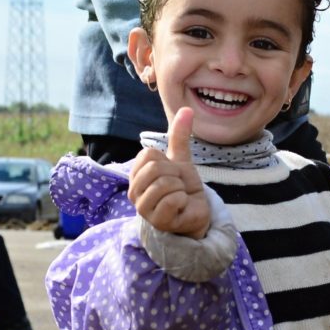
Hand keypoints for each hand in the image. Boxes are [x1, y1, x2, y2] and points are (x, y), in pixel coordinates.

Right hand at [130, 106, 211, 238]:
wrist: (196, 214)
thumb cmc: (183, 189)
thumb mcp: (180, 160)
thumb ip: (179, 136)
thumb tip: (186, 109)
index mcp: (136, 175)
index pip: (149, 154)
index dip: (168, 161)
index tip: (172, 174)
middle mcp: (134, 192)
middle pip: (155, 167)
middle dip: (175, 175)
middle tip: (178, 186)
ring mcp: (143, 208)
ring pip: (164, 184)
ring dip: (180, 188)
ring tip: (179, 197)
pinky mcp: (156, 220)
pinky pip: (173, 199)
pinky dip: (183, 200)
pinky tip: (181, 206)